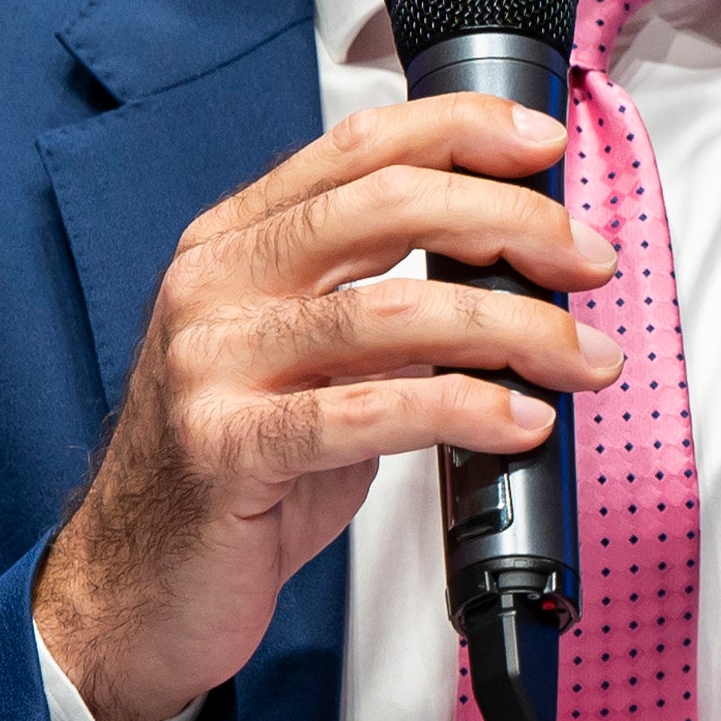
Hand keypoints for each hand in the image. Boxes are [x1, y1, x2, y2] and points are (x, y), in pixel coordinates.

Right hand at [34, 92, 621, 720]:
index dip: (460, 132)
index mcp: (233, 244)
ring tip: (581, 359)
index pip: (357, 149)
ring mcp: (212, 364)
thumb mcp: (304, 367)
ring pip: (393, 311)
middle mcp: (215, 286)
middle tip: (586, 261)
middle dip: (511, 223)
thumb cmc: (233, 474)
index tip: (543, 146)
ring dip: (514, 330)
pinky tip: (518, 424)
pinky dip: (462, 411)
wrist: (134, 588)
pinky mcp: (226, 449)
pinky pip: (367, 414)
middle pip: (387, 206)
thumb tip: (513, 282)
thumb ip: (380, 310)